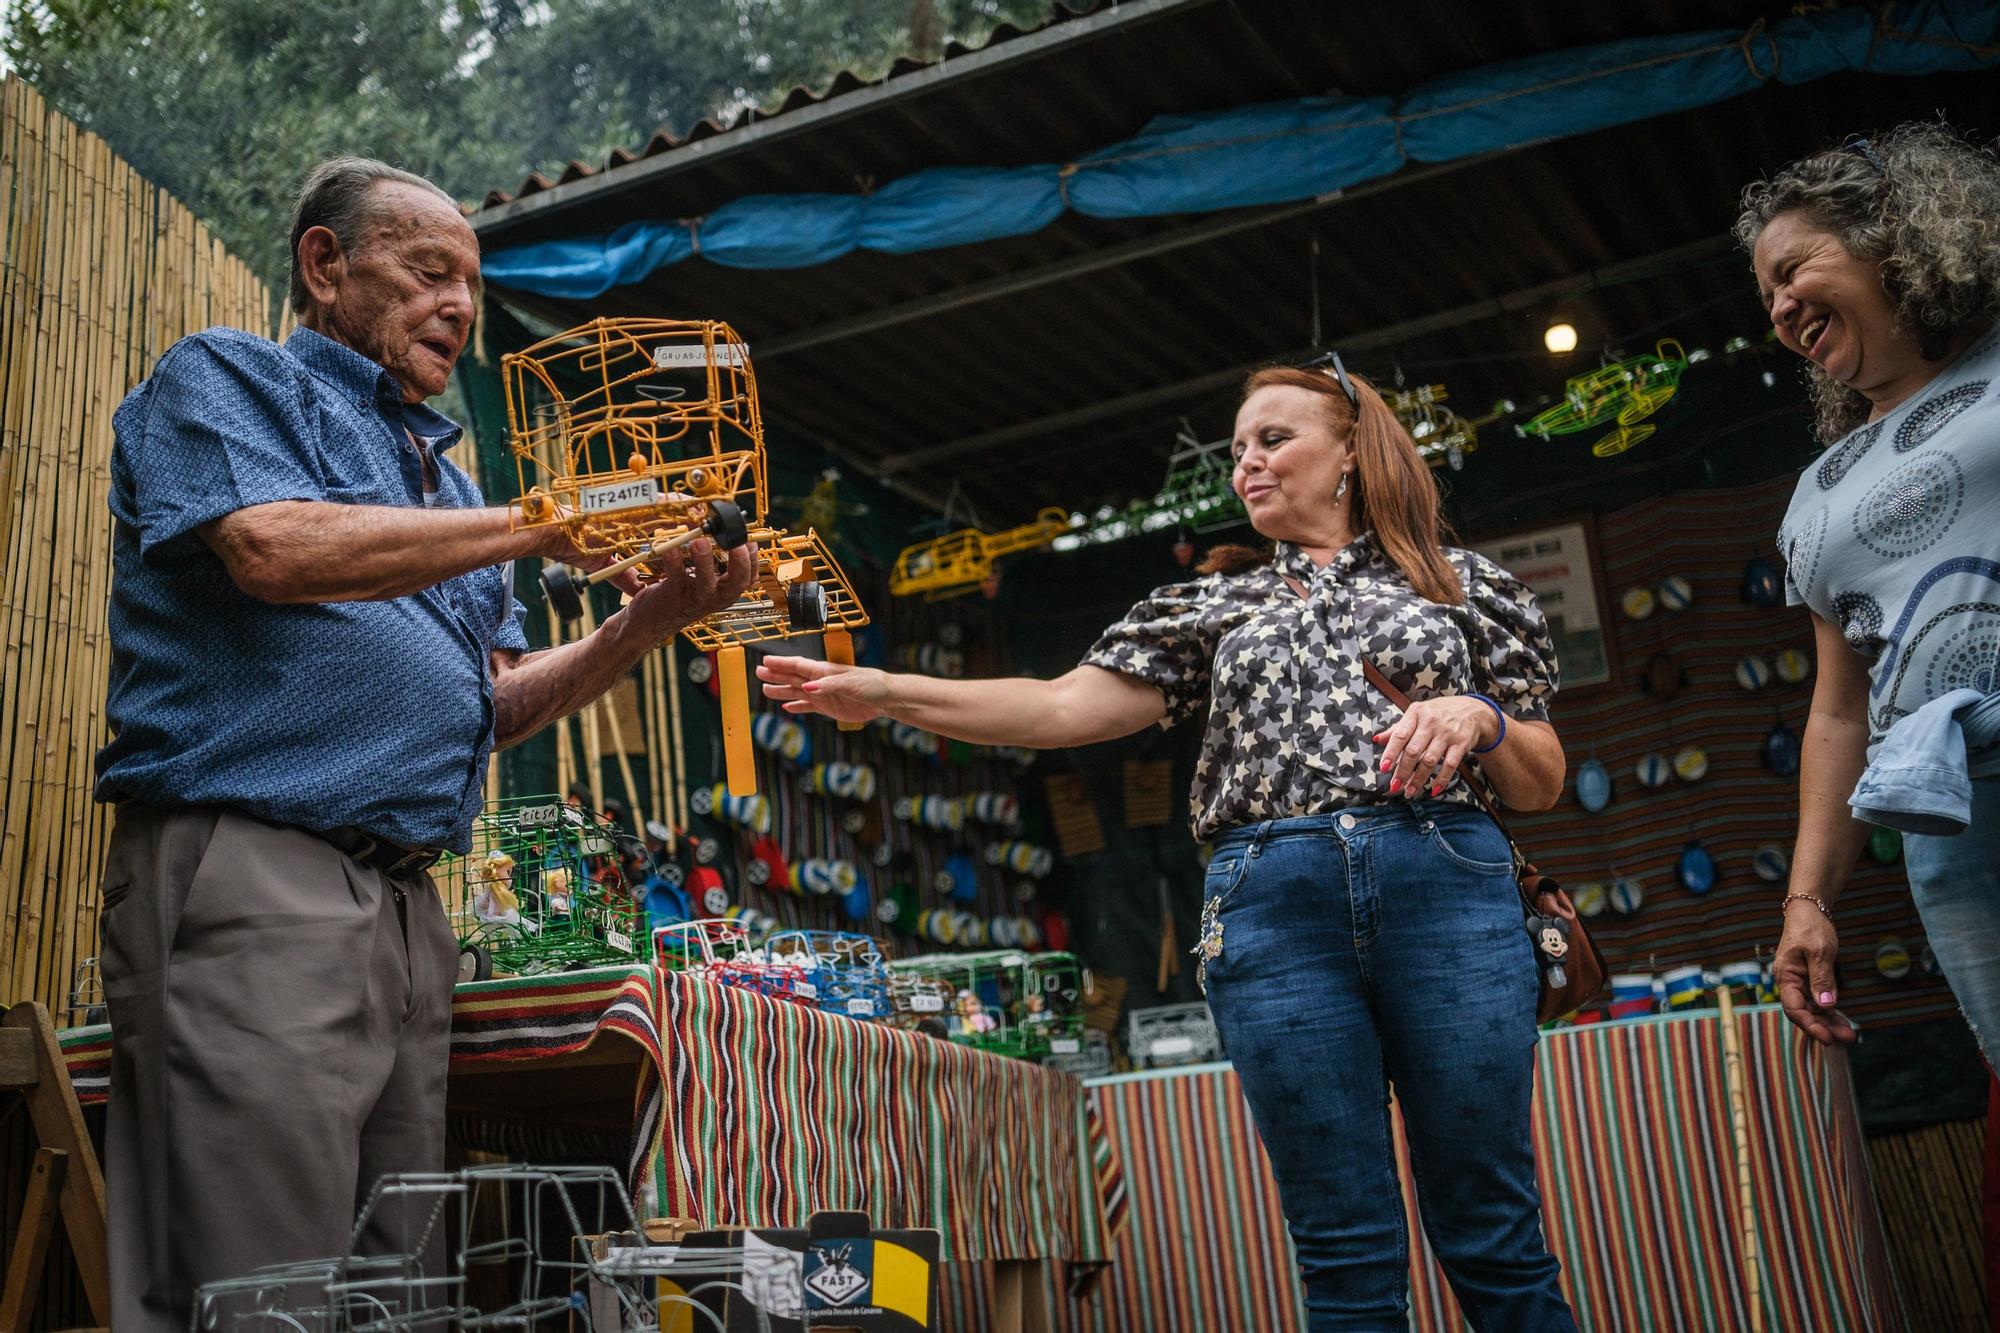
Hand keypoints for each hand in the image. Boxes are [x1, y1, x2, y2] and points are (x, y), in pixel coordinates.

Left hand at [615, 538, 755, 638]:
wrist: (648, 623)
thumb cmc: (678, 597)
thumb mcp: (702, 583)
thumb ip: (713, 565)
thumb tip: (717, 532)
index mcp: (724, 592)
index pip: (748, 578)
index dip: (753, 560)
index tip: (749, 541)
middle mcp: (713, 597)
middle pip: (736, 584)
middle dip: (740, 563)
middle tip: (737, 544)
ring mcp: (693, 598)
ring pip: (706, 584)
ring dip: (704, 562)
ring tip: (699, 542)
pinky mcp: (672, 596)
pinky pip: (674, 577)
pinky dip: (673, 561)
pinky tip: (670, 548)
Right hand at [757, 655, 890, 724]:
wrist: (885, 698)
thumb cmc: (871, 684)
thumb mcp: (850, 683)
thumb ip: (827, 686)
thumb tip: (806, 689)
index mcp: (825, 671)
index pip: (798, 666)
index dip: (781, 664)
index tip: (766, 661)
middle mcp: (821, 681)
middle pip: (793, 678)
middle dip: (776, 675)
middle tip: (758, 672)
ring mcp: (824, 694)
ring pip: (797, 692)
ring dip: (782, 691)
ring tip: (766, 690)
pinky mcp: (829, 707)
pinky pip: (809, 707)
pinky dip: (798, 707)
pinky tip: (787, 708)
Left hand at [1373, 695, 1499, 796]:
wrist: (1473, 710)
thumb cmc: (1438, 714)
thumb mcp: (1417, 714)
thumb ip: (1398, 728)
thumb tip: (1377, 740)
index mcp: (1416, 713)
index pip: (1400, 735)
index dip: (1390, 753)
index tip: (1383, 768)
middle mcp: (1431, 722)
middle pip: (1413, 751)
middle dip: (1402, 771)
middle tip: (1394, 786)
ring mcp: (1447, 733)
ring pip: (1429, 760)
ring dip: (1418, 779)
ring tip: (1410, 791)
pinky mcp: (1461, 744)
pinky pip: (1450, 766)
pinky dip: (1441, 780)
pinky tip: (1433, 790)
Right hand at [1774, 902, 1856, 1044]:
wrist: (1810, 911)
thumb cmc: (1810, 928)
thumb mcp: (1819, 951)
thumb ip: (1822, 978)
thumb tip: (1826, 1005)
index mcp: (1786, 976)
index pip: (1794, 1008)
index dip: (1810, 1025)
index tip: (1828, 1038)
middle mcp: (1790, 983)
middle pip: (1804, 1013)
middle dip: (1824, 1027)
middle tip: (1848, 1039)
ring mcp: (1800, 983)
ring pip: (1813, 1009)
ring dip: (1829, 1022)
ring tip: (1850, 1035)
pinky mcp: (1810, 980)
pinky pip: (1818, 1001)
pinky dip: (1830, 1011)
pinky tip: (1843, 1021)